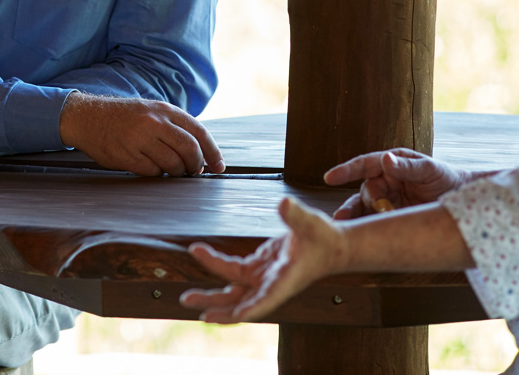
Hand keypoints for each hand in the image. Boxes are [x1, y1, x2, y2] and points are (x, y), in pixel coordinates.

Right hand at [59, 93, 224, 175]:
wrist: (89, 117)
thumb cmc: (126, 117)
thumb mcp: (153, 110)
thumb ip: (175, 126)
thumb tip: (202, 153)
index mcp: (164, 109)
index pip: (198, 132)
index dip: (212, 151)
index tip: (219, 166)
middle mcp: (154, 122)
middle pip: (189, 150)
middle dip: (196, 166)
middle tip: (194, 172)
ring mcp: (140, 139)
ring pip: (172, 164)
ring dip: (176, 172)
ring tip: (171, 170)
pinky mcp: (127, 155)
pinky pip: (152, 172)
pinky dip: (156, 174)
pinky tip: (150, 167)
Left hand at [179, 197, 346, 322]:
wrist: (331, 246)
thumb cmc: (324, 236)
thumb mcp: (312, 223)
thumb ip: (296, 215)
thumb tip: (283, 203)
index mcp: (286, 279)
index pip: (267, 299)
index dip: (251, 308)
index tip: (236, 315)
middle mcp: (271, 284)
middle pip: (239, 302)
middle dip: (215, 305)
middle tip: (188, 301)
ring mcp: (264, 278)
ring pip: (233, 291)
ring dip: (211, 294)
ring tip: (186, 296)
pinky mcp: (260, 268)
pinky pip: (234, 273)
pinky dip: (218, 267)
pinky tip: (204, 255)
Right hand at [324, 148, 467, 219]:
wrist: (462, 200)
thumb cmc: (445, 177)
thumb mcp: (429, 169)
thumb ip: (407, 167)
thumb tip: (385, 159)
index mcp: (391, 164)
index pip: (365, 165)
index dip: (346, 170)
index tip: (329, 177)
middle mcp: (385, 181)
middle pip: (365, 192)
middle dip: (362, 203)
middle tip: (361, 214)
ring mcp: (387, 200)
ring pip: (365, 209)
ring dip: (356, 218)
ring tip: (344, 228)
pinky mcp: (392, 218)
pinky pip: (374, 223)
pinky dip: (366, 229)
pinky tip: (359, 237)